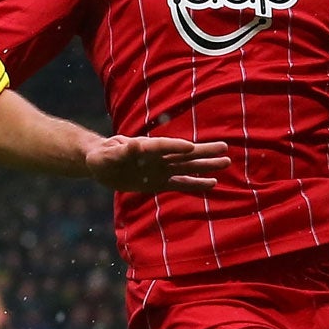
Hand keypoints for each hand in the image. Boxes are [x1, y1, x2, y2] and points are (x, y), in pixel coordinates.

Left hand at [84, 134, 230, 194]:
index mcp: (144, 148)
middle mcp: (157, 157)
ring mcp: (161, 169)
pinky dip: (196, 184)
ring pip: (187, 167)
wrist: (102, 164)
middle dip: (203, 152)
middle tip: (224, 148)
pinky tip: (212, 183)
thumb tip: (135, 144)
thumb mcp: (108, 154)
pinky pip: (181, 184)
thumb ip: (121, 151)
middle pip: (183, 154)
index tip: (190, 147)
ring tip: (226, 161)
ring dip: (206, 165)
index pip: (162, 146)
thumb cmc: (103, 156)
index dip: (175, 146)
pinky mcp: (161, 182)